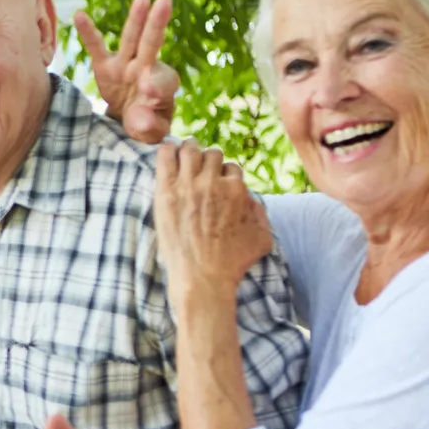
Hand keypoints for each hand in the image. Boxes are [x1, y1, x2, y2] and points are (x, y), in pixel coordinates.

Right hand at [73, 0, 180, 143]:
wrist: (131, 119)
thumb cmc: (146, 123)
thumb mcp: (151, 133)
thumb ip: (149, 126)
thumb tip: (140, 117)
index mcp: (163, 86)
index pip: (163, 81)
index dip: (157, 85)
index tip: (148, 91)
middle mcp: (146, 69)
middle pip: (152, 44)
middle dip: (157, 24)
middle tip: (164, 4)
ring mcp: (126, 65)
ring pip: (132, 39)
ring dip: (136, 19)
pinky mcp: (105, 66)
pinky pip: (96, 47)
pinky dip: (88, 32)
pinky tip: (79, 15)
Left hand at [154, 139, 270, 304]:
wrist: (202, 278)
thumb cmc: (232, 262)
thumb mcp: (262, 237)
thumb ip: (259, 211)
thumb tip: (249, 197)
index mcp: (237, 189)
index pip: (231, 167)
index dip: (223, 175)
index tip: (216, 182)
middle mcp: (213, 183)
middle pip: (211, 154)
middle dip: (207, 160)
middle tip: (199, 167)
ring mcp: (188, 185)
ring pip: (189, 149)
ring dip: (188, 149)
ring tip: (183, 154)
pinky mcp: (166, 192)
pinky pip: (165, 157)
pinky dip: (167, 149)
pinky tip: (167, 149)